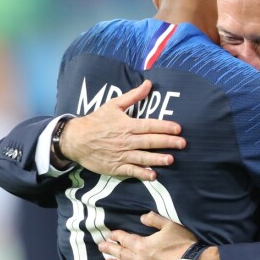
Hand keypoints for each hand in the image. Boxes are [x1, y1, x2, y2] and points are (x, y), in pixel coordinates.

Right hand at [60, 80, 185, 180]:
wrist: (76, 139)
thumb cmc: (96, 121)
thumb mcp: (113, 105)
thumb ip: (133, 96)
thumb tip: (149, 84)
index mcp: (127, 125)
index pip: (149, 125)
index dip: (165, 127)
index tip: (178, 129)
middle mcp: (126, 140)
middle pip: (150, 141)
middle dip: (167, 142)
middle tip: (182, 144)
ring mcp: (121, 154)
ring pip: (143, 157)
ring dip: (157, 158)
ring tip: (171, 160)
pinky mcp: (116, 167)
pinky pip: (131, 170)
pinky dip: (142, 173)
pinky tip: (153, 175)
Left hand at [99, 211, 197, 259]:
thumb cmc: (183, 244)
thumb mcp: (170, 225)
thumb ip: (154, 220)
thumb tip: (141, 217)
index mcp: (142, 245)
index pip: (124, 239)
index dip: (116, 236)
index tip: (110, 235)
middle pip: (121, 254)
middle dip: (110, 250)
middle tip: (101, 248)